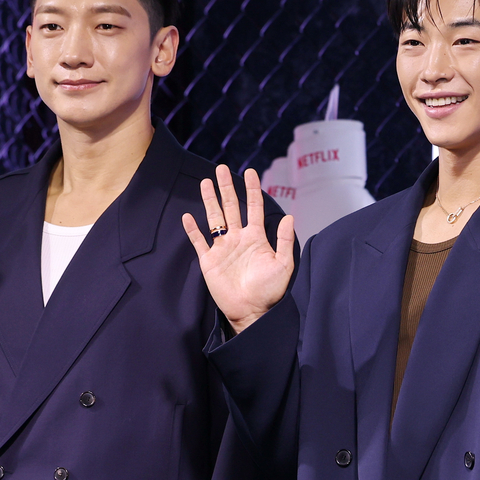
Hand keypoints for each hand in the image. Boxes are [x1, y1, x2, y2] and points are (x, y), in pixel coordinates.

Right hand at [183, 165, 295, 333]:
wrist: (252, 311)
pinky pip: (199, 242)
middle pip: (231, 207)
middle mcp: (238, 239)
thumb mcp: (283, 264)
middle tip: (221, 169)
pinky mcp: (209, 261)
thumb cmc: (270, 291)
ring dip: (210, 201)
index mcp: (256, 237)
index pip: (254, 207)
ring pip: (214, 219)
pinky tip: (188, 216)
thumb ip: (285, 241)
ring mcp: (223, 249)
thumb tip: (290, 217)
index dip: (252, 189)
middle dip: (227, 188)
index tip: (250, 172)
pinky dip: (193, 230)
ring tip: (206, 183)